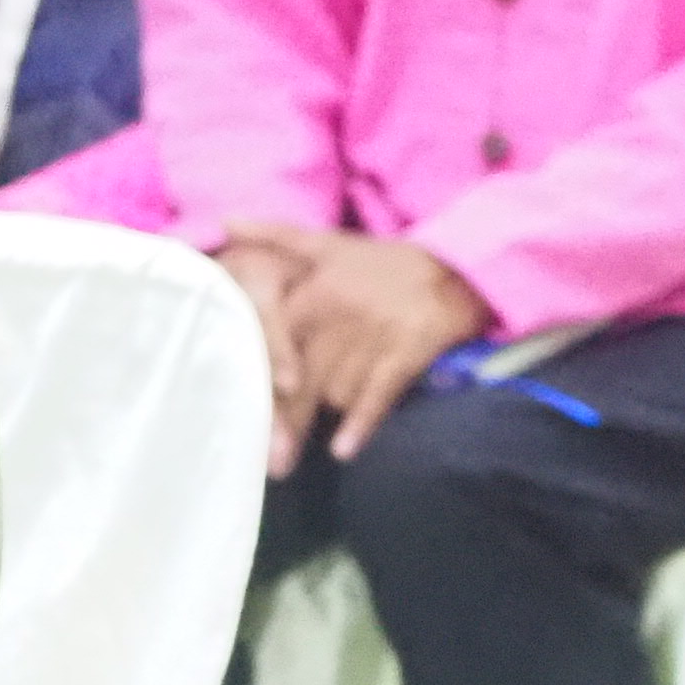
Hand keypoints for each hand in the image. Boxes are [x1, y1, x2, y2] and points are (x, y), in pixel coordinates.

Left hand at [223, 220, 490, 461]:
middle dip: (284, 423)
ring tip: (308, 445)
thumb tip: (225, 221)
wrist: (459, 266)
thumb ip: (275, 234)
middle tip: (270, 463)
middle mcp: (339, 316)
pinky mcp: (408, 352)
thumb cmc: (387, 262)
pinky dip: (361, 424)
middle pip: (301, 380)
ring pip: (337, 392)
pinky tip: (344, 451)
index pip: (274, 346)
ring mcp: (375, 336)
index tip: (241, 415)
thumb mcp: (331, 243)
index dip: (258, 384)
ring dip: (328, 416)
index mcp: (314, 292)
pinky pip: (377, 395)